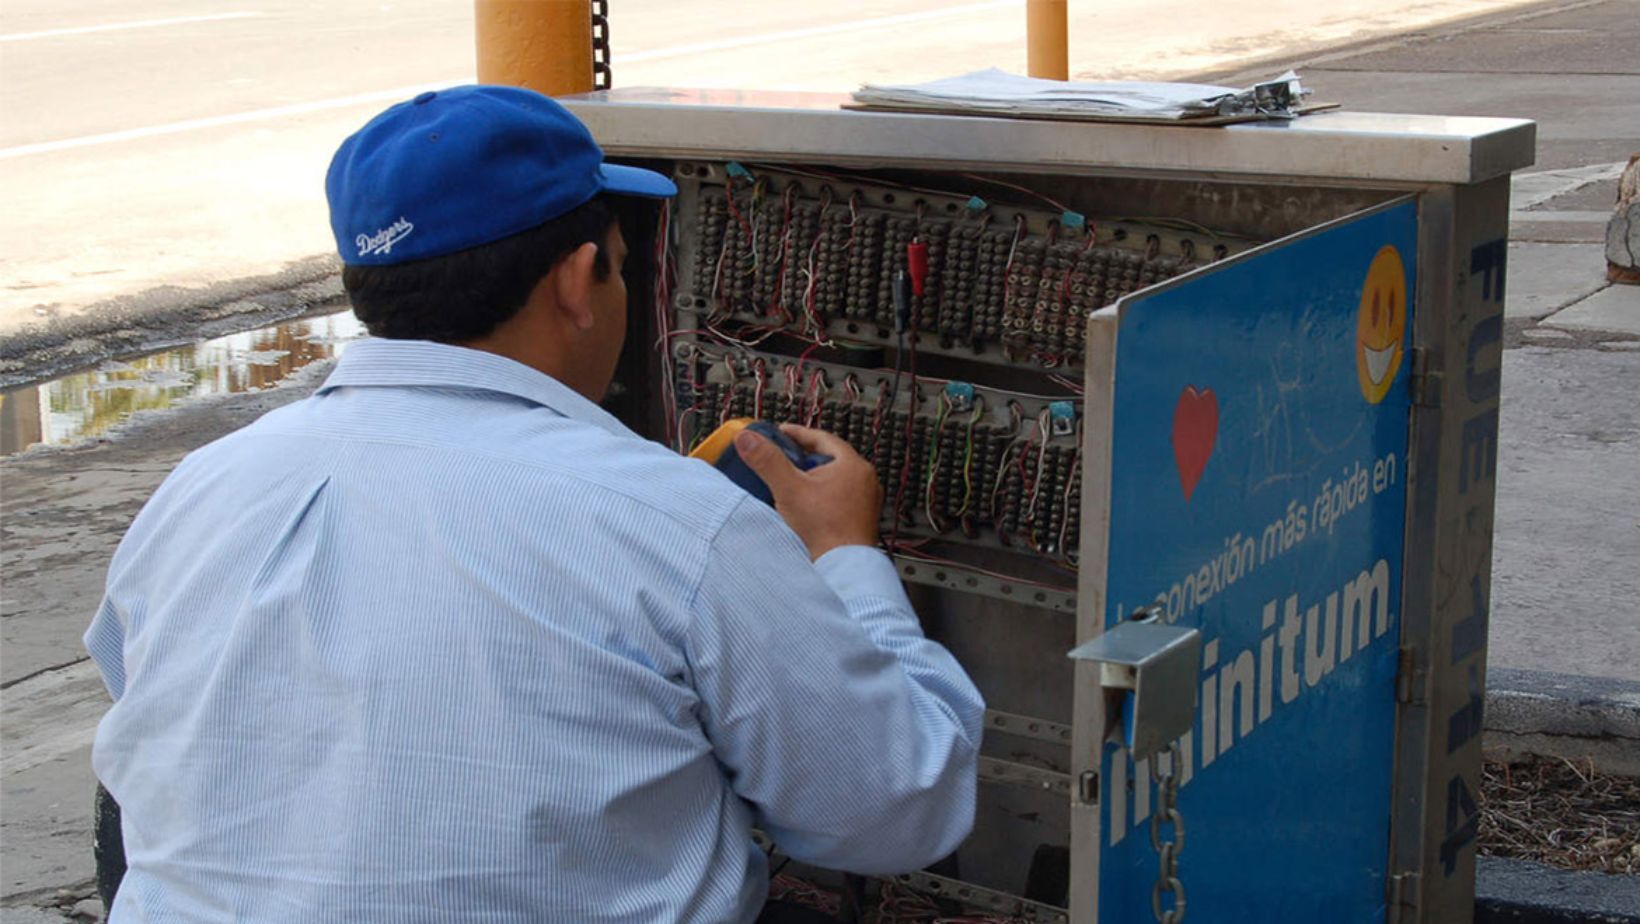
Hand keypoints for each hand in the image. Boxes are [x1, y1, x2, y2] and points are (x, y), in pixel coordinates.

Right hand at [734, 423, 883, 559]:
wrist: (842, 568)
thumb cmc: (825, 531)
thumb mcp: (789, 489)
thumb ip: (767, 461)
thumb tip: (748, 439)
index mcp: (853, 465)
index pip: (821, 438)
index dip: (797, 434)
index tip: (780, 433)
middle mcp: (865, 480)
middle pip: (829, 458)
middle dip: (804, 457)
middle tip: (783, 459)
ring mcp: (866, 501)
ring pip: (835, 479)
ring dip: (813, 479)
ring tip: (792, 484)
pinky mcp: (861, 519)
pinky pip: (840, 499)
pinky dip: (822, 497)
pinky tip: (807, 507)